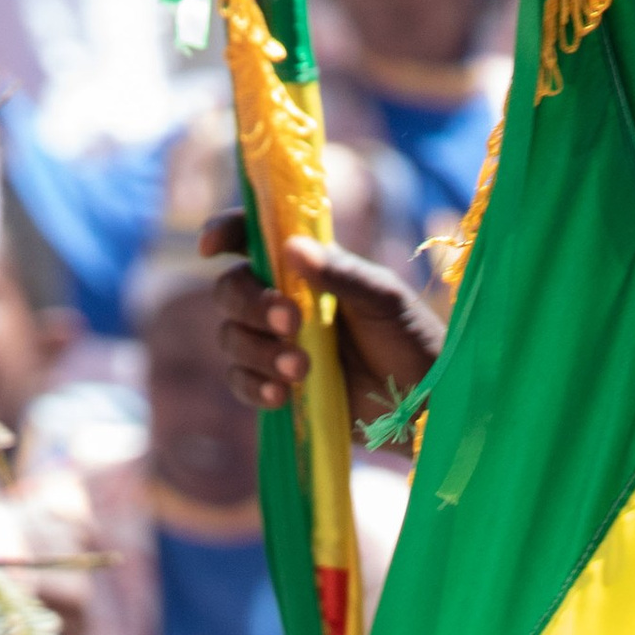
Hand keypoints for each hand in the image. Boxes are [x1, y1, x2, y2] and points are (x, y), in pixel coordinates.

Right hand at [200, 218, 444, 436]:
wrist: (423, 402)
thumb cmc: (408, 338)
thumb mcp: (383, 298)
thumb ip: (341, 272)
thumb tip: (292, 249)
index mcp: (305, 266)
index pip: (252, 238)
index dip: (225, 233)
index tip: (212, 246)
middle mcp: (282, 300)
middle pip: (231, 289)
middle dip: (251, 303)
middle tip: (291, 323)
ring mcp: (276, 344)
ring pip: (231, 337)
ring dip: (257, 350)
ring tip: (302, 369)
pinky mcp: (279, 385)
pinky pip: (241, 382)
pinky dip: (253, 386)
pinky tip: (280, 395)